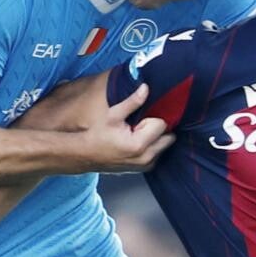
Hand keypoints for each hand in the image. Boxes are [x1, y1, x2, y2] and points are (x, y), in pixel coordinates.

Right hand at [21, 78, 174, 171]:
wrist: (86, 154)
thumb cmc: (97, 135)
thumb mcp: (113, 115)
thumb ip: (132, 102)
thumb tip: (145, 88)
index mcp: (139, 144)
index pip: (162, 124)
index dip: (152, 118)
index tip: (139, 118)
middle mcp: (146, 157)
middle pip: (168, 136)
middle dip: (158, 128)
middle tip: (141, 124)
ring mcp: (146, 165)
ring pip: (165, 145)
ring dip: (156, 137)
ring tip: (138, 133)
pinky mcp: (144, 168)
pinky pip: (158, 153)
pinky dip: (153, 146)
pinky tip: (138, 141)